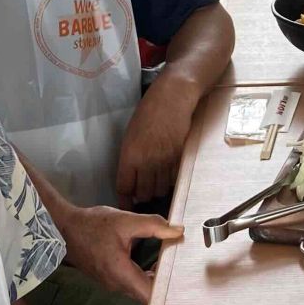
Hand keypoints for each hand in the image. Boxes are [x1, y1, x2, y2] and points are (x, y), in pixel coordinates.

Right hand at [51, 204, 182, 302]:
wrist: (63, 228)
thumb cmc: (93, 224)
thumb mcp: (125, 220)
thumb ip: (154, 226)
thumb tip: (179, 231)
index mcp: (121, 273)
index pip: (150, 295)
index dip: (168, 291)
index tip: (184, 280)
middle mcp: (116, 285)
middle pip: (147, 294)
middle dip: (165, 284)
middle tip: (182, 268)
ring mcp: (111, 284)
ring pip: (139, 290)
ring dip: (155, 280)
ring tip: (171, 264)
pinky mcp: (109, 280)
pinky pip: (131, 285)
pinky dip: (144, 277)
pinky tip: (154, 264)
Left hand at [114, 81, 197, 203]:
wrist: (173, 98)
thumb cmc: (148, 112)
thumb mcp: (131, 134)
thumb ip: (130, 157)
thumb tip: (131, 175)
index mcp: (130, 154)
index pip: (124, 187)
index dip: (125, 200)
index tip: (126, 206)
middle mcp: (146, 161)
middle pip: (144, 193)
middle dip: (142, 195)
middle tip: (142, 191)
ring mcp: (164, 160)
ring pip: (160, 189)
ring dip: (156, 189)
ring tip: (154, 182)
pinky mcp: (179, 158)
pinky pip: (172, 179)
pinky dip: (168, 180)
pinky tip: (166, 172)